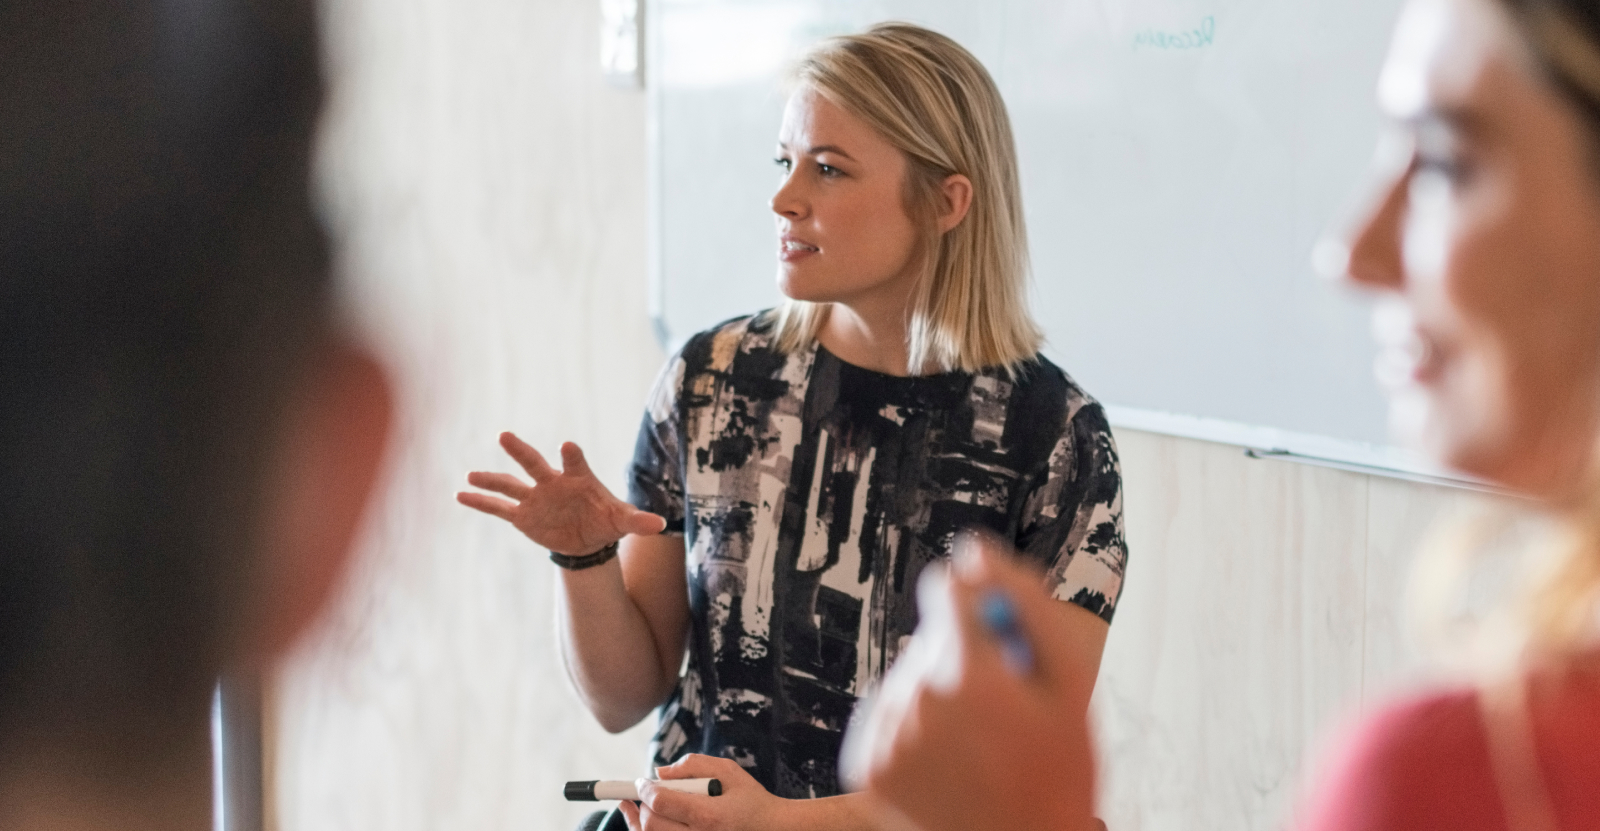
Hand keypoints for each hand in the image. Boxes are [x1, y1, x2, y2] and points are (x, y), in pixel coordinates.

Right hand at [456, 432, 664, 555]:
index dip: (571, 455)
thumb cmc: (606, 521)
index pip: (574, 462)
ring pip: (511, 484)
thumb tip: (660, 525)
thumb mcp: (622, 521)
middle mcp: (552, 483)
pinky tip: (460, 495)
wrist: (588, 539)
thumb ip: (638, 520)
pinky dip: (480, 502)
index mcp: (578, 478)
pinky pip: (499, 508)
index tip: (566, 446)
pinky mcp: (523, 516)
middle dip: (521, 451)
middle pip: (534, 463)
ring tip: (471, 474)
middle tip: (504, 435)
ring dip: (491, 479)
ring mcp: (535, 498)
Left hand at [616, 754, 781, 830]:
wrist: (772, 830)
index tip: (642, 781)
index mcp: (708, 815)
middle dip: (644, 805)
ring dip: (642, 821)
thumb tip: (660, 772)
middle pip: (652, 824)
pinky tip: (645, 820)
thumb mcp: (728, 771)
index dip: (645, 789)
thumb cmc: (751, 799)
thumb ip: (693, 765)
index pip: (662, 802)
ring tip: (638, 807)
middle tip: (647, 793)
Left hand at [840, 534, 1102, 830]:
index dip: (976, 603)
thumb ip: (1024, 604)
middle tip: (1003, 708)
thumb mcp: (1069, 684)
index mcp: (970, 675)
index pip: (946, 588)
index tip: (996, 632)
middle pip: (928, 636)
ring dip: (938, 693)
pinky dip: (913, 725)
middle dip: (963, 656)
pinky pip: (887, 713)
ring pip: (907, 676)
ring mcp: (888, 735)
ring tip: (978, 739)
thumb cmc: (1059, 769)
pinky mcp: (868, 763)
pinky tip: (949, 756)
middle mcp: (918, 700)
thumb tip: (975, 551)